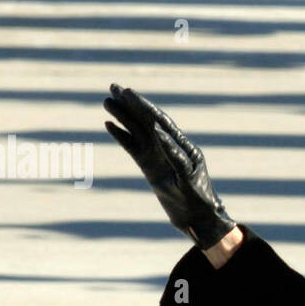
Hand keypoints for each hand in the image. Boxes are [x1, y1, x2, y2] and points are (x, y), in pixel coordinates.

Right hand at [103, 83, 235, 248]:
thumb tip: (159, 132)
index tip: (129, 93)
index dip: (144, 106)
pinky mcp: (149, 166)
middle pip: (147, 120)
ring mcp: (158, 156)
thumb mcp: (187, 178)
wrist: (196, 218)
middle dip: (131, 104)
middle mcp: (170, 147)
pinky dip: (122, 136)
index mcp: (183, 146)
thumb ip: (175, 156)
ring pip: (137, 131)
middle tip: (113, 87)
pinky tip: (109, 124)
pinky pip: (132, 147)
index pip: (160, 121)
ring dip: (123, 116)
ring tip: (107, 101)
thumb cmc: (198, 199)